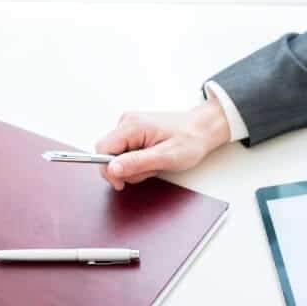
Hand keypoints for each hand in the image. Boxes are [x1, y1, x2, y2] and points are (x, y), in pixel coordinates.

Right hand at [95, 96, 230, 189]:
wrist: (204, 129)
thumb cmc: (191, 140)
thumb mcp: (166, 157)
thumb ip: (137, 163)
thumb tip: (112, 169)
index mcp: (132, 126)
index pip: (101, 149)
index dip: (108, 169)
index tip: (121, 183)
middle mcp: (127, 122)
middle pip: (109, 153)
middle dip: (127, 169)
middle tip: (150, 169)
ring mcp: (131, 126)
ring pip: (119, 155)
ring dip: (136, 166)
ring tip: (156, 163)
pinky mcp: (136, 132)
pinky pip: (127, 152)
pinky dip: (139, 160)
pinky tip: (154, 158)